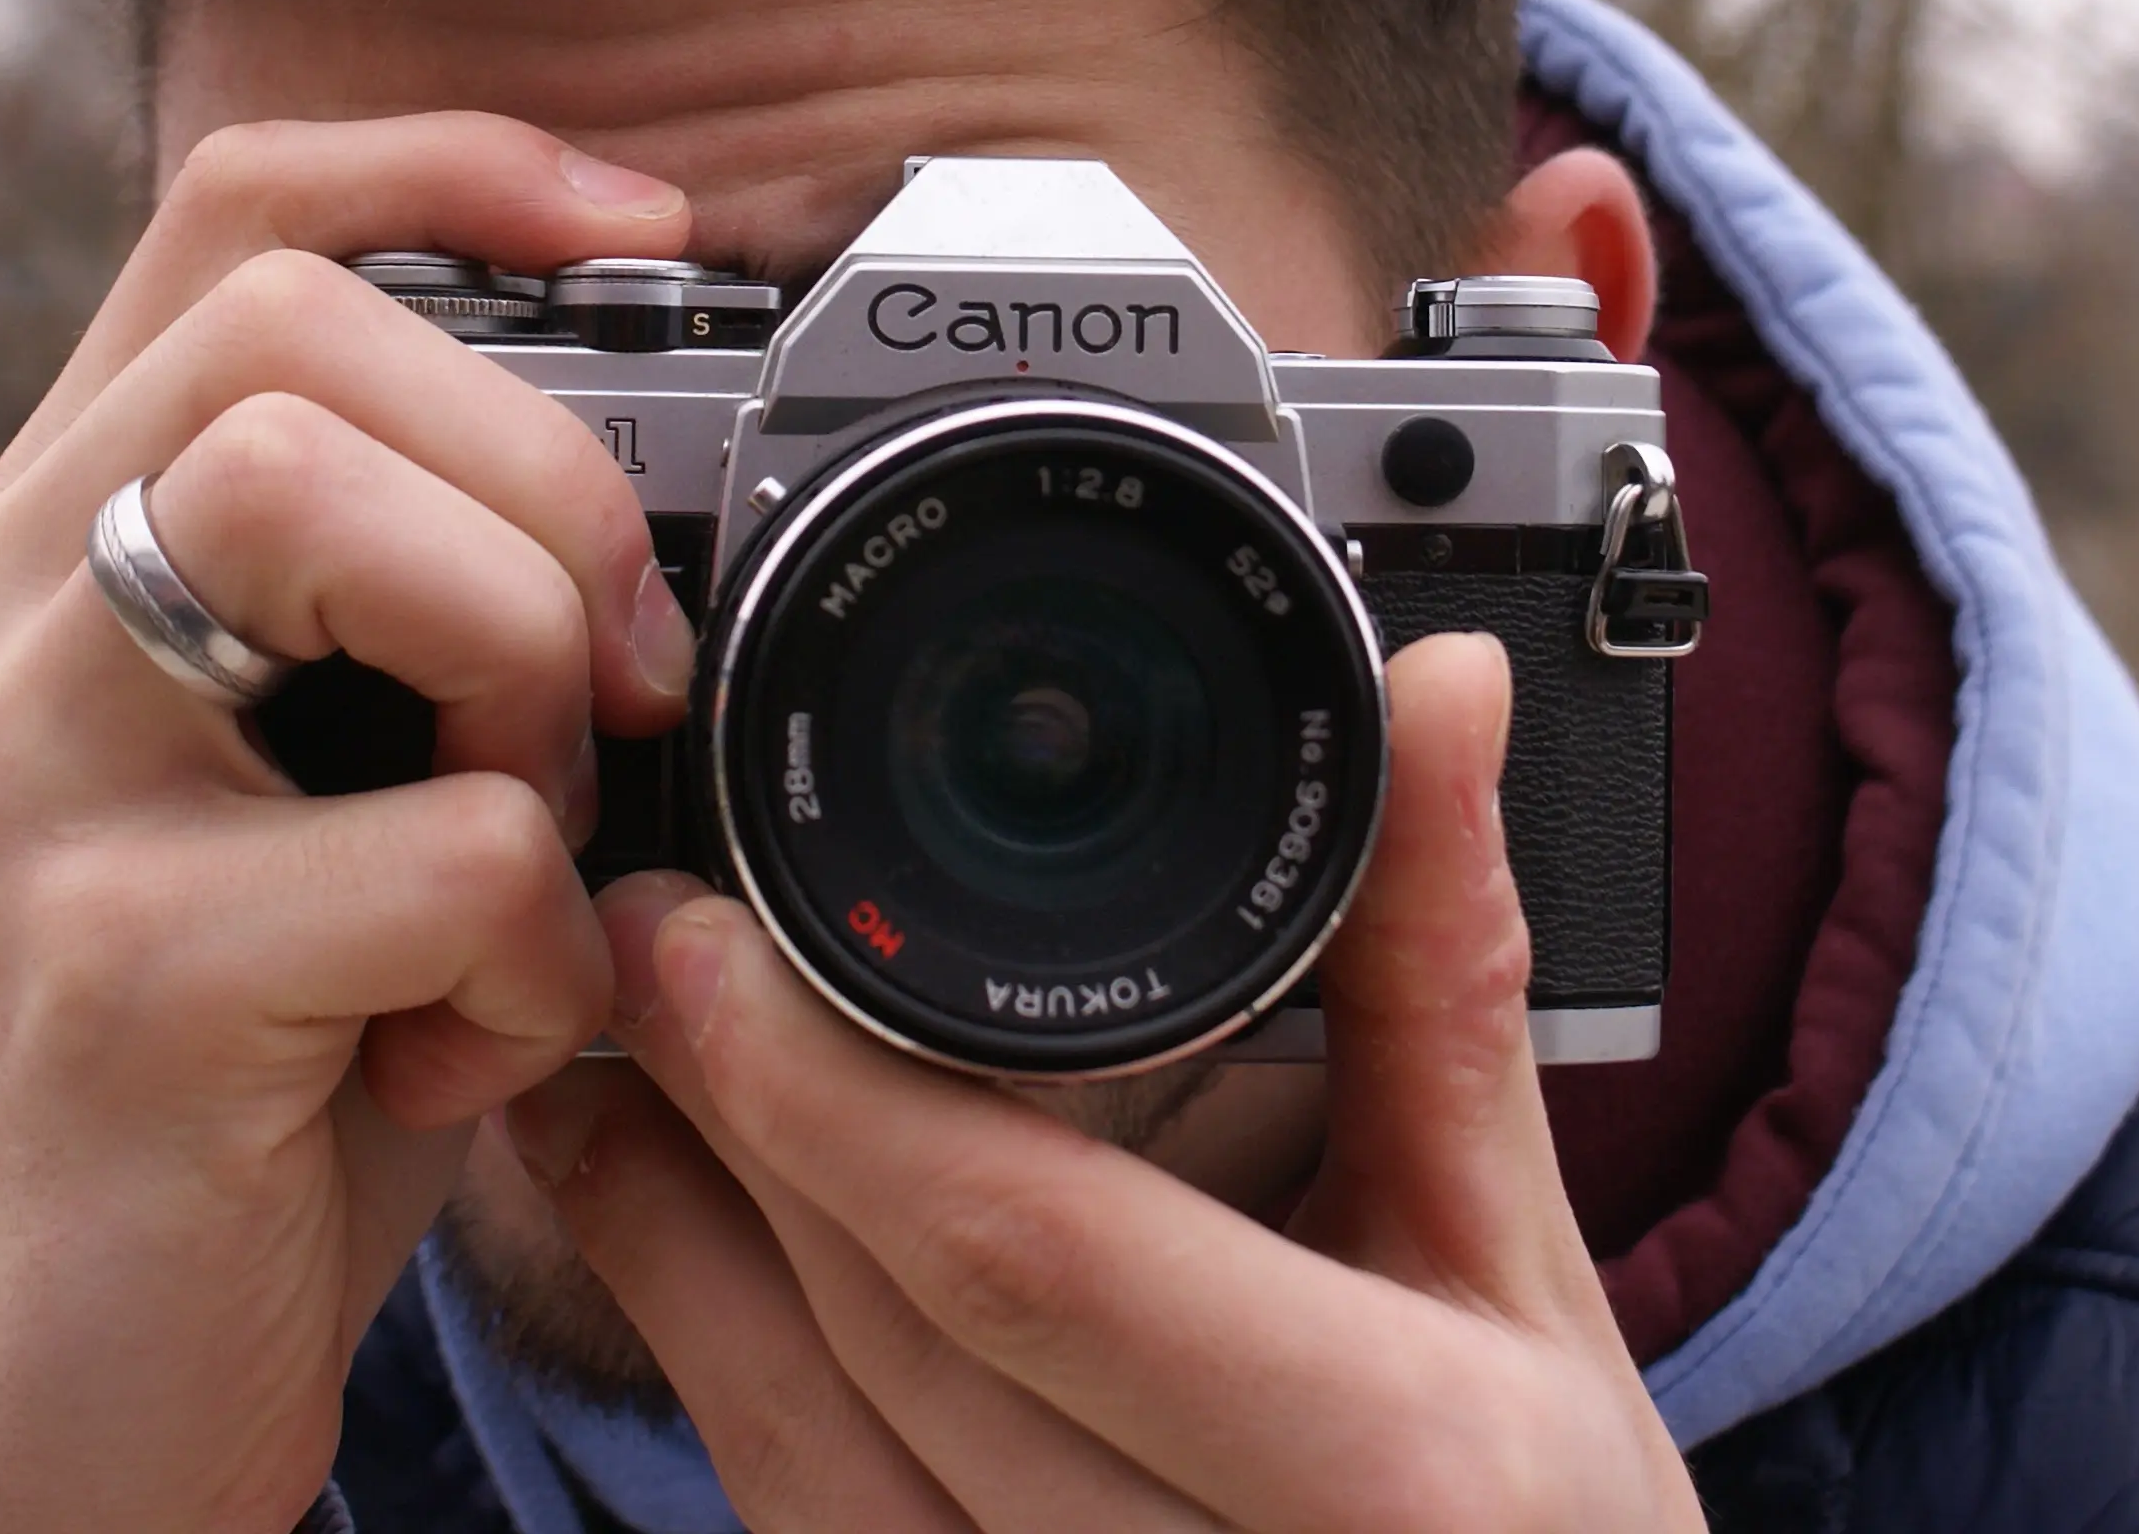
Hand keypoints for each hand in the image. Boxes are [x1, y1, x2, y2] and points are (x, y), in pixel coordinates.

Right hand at [0, 115, 706, 1533]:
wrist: (64, 1417)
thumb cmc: (255, 1084)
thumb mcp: (322, 799)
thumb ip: (419, 622)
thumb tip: (691, 493)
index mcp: (54, 546)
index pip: (230, 213)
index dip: (458, 167)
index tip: (654, 229)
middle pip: (295, 328)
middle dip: (541, 472)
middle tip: (621, 683)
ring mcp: (14, 783)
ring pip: (309, 502)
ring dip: (523, 661)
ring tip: (534, 846)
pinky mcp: (104, 975)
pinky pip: (434, 842)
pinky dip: (537, 949)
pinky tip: (482, 1049)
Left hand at [508, 632, 1707, 1533]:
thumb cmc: (1549, 1528)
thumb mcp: (1524, 1264)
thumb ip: (1442, 978)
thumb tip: (1436, 688)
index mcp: (1389, 1474)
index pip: (1038, 1257)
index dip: (830, 1096)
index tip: (702, 938)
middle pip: (885, 1345)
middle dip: (721, 1134)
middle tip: (621, 948)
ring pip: (798, 1462)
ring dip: (668, 1253)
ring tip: (589, 1073)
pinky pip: (805, 1531)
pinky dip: (715, 1375)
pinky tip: (659, 1240)